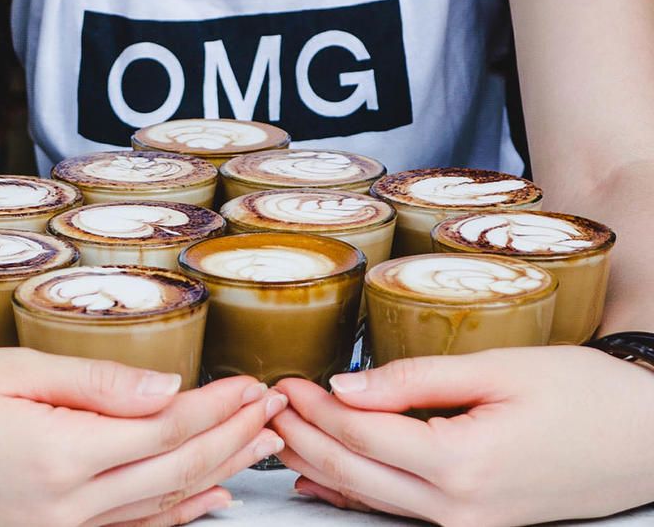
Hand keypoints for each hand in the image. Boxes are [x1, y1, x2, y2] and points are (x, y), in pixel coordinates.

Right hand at [0, 345, 287, 525]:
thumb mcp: (12, 369)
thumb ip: (97, 384)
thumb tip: (168, 390)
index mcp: (59, 455)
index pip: (166, 431)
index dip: (219, 408)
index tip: (255, 385)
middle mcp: (64, 505)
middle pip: (174, 472)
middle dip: (232, 440)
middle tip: (276, 412)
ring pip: (160, 506)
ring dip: (216, 474)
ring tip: (258, 449)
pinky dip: (174, 514)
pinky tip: (205, 502)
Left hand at [272, 346, 653, 525]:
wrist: (648, 443)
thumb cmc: (587, 397)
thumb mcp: (502, 370)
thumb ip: (417, 379)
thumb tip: (345, 386)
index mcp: (462, 461)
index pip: (360, 431)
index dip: (313, 406)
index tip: (284, 381)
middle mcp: (455, 506)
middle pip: (351, 469)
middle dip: (302, 435)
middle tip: (267, 405)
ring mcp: (463, 524)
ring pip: (367, 494)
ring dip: (317, 461)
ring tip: (279, 434)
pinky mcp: (471, 524)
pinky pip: (395, 509)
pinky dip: (352, 491)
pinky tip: (320, 480)